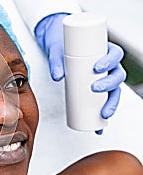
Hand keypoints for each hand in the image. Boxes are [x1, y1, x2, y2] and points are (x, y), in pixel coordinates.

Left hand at [35, 13, 125, 131]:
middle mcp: (108, 65)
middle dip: (109, 84)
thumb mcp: (57, 51)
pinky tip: (100, 127)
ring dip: (112, 104)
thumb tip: (57, 76)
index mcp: (104, 50)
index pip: (115, 53)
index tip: (97, 68)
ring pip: (115, 91)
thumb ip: (56, 62)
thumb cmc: (62, 47)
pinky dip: (103, 116)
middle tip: (94, 88)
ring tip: (103, 113)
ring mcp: (104, 78)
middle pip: (118, 75)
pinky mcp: (97, 90)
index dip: (110, 61)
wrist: (58, 49)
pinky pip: (105, 102)